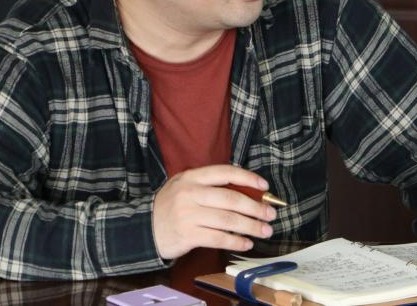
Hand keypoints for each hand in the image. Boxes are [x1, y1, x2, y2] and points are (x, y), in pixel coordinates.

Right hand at [152, 164, 276, 259]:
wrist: (145, 228)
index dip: (248, 178)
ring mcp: (188, 214)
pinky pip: (218, 238)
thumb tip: (248, 194)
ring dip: (251, 226)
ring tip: (265, 230)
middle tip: (271, 214)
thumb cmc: (172, 206)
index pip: (225, 173)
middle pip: (231, 199)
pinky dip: (236, 241)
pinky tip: (246, 243)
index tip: (265, 186)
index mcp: (192, 177)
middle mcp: (190, 193)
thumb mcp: (186, 187)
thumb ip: (211, 187)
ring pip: (228, 220)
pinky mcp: (188, 235)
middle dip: (255, 207)